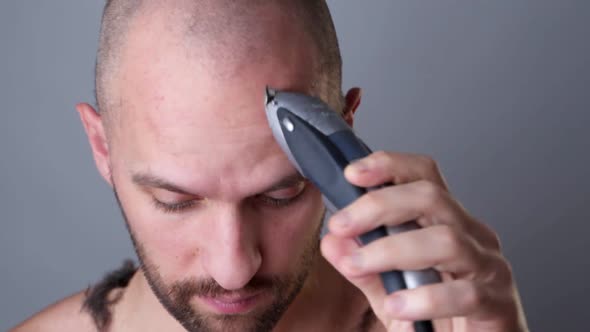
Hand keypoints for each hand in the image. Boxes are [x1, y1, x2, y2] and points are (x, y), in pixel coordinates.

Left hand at [320, 151, 528, 331]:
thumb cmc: (438, 317)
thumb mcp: (390, 289)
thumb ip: (362, 266)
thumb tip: (332, 241)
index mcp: (446, 223)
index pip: (423, 176)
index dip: (389, 166)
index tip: (352, 174)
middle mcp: (471, 236)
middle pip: (431, 197)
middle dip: (379, 204)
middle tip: (342, 224)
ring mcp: (489, 268)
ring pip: (446, 240)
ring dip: (392, 249)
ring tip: (359, 264)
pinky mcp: (498, 305)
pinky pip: (464, 294)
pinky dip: (425, 298)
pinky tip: (398, 306)